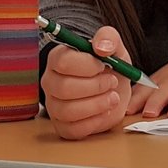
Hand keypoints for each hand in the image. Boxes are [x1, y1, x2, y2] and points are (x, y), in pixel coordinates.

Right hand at [40, 25, 129, 139]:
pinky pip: (73, 130)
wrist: (116, 90)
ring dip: (97, 105)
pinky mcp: (63, 126)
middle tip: (112, 82)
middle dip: (96, 86)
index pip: (63, 62)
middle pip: (64, 88)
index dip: (88, 65)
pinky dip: (95, 122)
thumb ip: (109, 38)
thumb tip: (101, 47)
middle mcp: (51, 82)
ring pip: (68, 111)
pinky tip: (105, 112)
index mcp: (59, 59)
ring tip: (112, 97)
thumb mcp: (114, 47)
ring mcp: (54, 105)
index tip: (104, 65)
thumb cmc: (110, 68)